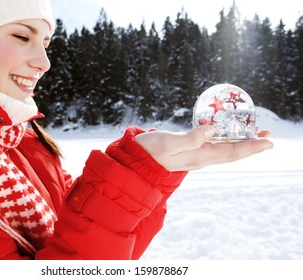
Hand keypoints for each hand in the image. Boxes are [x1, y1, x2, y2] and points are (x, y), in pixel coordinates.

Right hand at [134, 125, 272, 170]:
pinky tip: (226, 136)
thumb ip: (190, 138)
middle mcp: (200, 158)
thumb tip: (212, 130)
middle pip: (232, 152)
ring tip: (253, 135)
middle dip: (251, 145)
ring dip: (241, 143)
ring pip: (225, 150)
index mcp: (198, 156)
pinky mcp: (189, 151)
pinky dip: (226, 142)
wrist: (135, 161)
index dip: (251, 147)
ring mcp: (195, 156)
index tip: (268, 141)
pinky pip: (215, 148)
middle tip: (268, 136)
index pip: (231, 152)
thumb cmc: (149, 151)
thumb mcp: (168, 142)